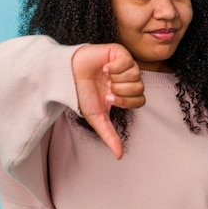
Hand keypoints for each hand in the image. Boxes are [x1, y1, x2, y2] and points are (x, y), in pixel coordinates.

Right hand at [71, 44, 144, 158]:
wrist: (67, 75)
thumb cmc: (82, 94)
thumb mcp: (96, 117)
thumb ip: (109, 135)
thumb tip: (119, 156)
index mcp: (125, 93)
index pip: (140, 100)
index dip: (126, 101)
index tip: (108, 98)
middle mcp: (127, 79)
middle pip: (139, 88)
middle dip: (120, 91)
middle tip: (106, 88)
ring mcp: (124, 64)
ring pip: (136, 75)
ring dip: (117, 79)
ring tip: (104, 77)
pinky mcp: (119, 52)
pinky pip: (128, 61)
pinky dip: (115, 66)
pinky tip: (104, 68)